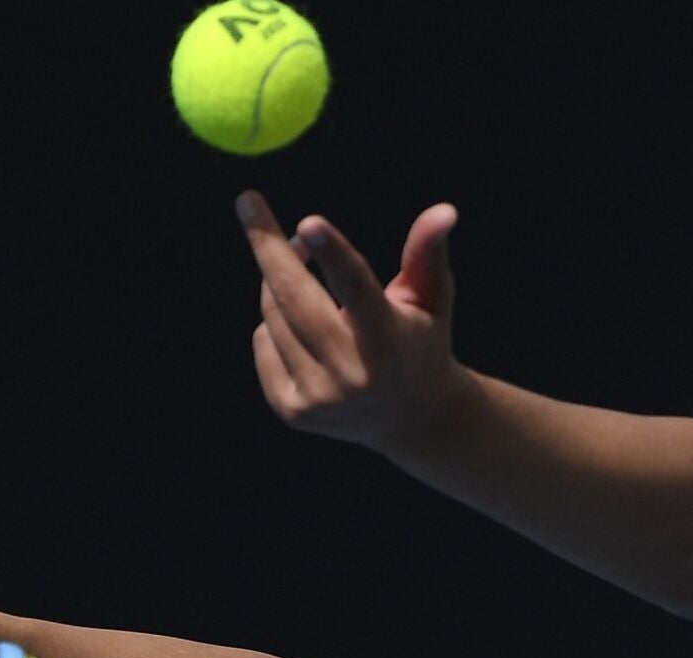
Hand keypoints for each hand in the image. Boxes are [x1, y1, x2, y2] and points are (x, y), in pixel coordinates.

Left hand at [236, 190, 466, 450]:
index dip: (334, 254)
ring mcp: (317, 398)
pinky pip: (262, 342)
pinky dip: (275, 325)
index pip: (357, 290)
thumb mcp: (431, 297)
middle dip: (268, 246)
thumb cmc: (420, 340)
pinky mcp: (292, 411)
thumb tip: (444, 210)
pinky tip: (307, 335)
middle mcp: (351, 376)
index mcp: (389, 344)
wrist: (412, 419)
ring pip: (273, 315)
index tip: (308, 221)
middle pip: (295, 298)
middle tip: (248, 203)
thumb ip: (428, 252)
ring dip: (281, 285)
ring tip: (310, 282)